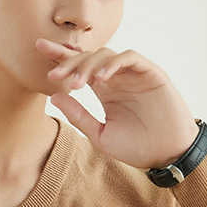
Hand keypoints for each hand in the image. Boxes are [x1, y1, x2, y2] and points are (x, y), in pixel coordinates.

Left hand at [35, 38, 200, 169]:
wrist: (167, 155)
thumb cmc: (137, 148)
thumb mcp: (100, 135)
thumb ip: (79, 116)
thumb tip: (54, 97)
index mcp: (105, 91)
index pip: (80, 68)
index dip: (60, 57)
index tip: (39, 50)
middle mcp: (117, 78)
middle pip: (88, 57)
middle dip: (68, 61)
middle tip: (54, 74)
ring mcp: (134, 74)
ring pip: (106, 55)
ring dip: (88, 66)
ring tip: (77, 84)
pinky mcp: (151, 73)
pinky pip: (130, 58)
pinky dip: (113, 63)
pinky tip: (100, 77)